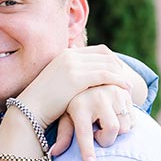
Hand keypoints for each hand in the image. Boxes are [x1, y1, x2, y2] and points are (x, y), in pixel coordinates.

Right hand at [15, 45, 132, 127]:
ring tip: (129, 88)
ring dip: (121, 75)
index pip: (98, 50)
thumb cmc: (44, 103)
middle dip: (119, 67)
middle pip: (105, 55)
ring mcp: (72, 65)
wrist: (30, 110)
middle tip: (127, 81)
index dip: (113, 61)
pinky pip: (105, 75)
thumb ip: (70, 76)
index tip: (120, 74)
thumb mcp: (57, 83)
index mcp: (66, 54)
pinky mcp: (76, 78)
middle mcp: (70, 55)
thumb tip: (83, 81)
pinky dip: (118, 81)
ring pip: (107, 64)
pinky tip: (125, 89)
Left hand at [50, 85, 135, 160]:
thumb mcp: (66, 118)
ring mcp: (114, 93)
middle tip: (97, 134)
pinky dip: (125, 124)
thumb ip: (63, 136)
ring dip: (116, 132)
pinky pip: (133, 119)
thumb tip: (53, 153)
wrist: (90, 79)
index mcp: (79, 106)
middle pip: (113, 129)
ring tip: (104, 123)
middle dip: (106, 139)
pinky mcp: (126, 92)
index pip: (84, 132)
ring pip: (125, 126)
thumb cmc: (74, 104)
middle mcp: (98, 97)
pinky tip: (114, 116)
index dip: (88, 150)